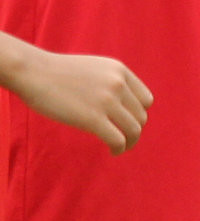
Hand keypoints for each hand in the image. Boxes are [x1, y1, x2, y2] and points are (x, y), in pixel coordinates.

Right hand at [11, 46, 151, 154]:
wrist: (34, 72)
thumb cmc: (57, 73)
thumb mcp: (93, 68)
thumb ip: (109, 81)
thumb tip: (118, 102)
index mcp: (120, 71)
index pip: (146, 99)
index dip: (138, 114)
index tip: (127, 124)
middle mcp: (118, 84)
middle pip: (141, 116)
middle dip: (134, 130)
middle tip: (123, 139)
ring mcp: (107, 101)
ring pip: (134, 129)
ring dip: (130, 142)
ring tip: (121, 148)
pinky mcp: (92, 118)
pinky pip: (118, 139)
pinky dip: (119, 148)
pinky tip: (113, 151)